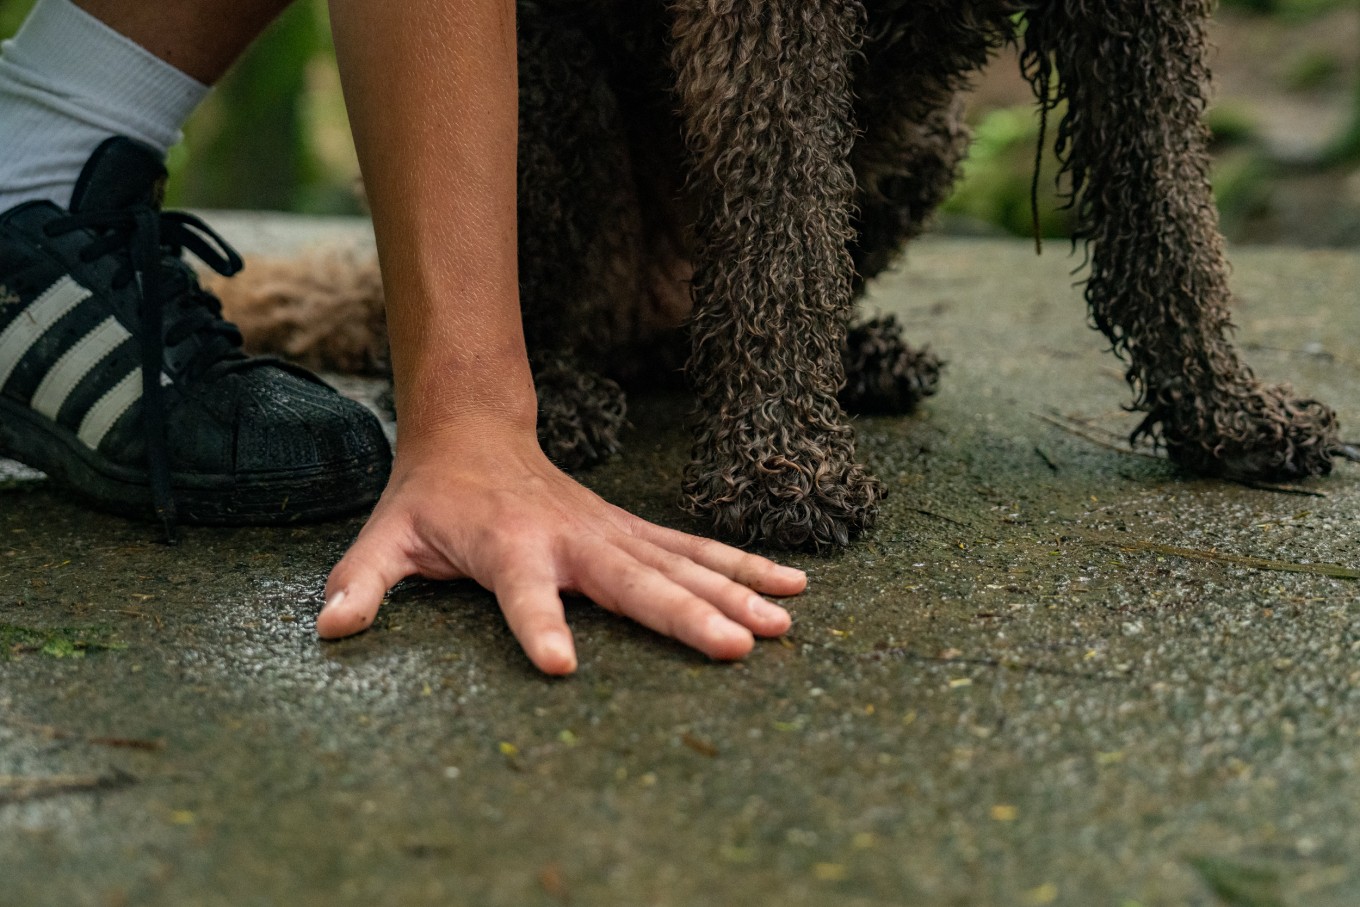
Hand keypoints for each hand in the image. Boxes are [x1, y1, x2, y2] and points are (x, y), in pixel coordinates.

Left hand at [316, 435, 805, 674]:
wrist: (474, 431)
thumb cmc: (430, 497)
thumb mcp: (385, 536)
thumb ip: (361, 581)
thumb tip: (329, 629)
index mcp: (508, 546)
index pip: (523, 591)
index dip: (538, 624)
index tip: (560, 664)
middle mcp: (571, 537)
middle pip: (633, 579)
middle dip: (686, 613)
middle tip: (736, 646)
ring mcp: (611, 531)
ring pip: (682, 561)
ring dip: (735, 589)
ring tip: (784, 621)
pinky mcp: (633, 529)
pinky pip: (696, 548)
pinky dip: (744, 565)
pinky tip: (792, 586)